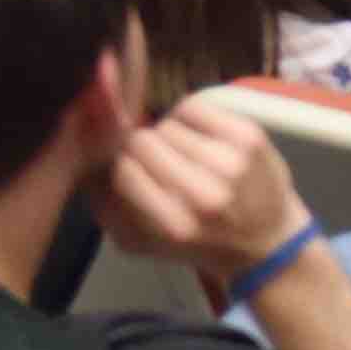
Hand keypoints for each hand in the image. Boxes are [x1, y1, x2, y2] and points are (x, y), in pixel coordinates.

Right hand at [97, 93, 311, 290]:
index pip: (122, 172)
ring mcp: (230, 162)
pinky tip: (195, 136)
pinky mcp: (249, 136)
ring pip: (166, 124)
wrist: (266, 240)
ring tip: (179, 154)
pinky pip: (194, 106)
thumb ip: (107, 208)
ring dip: (165, 136)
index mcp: (172, 226)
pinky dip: (186, 117)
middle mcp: (203, 194)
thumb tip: (85, 162)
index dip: (118, 165)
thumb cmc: (197, 242)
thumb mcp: (142, 243)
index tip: (126, 168)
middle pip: (142, 142)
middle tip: (155, 161)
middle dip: (141, 149)